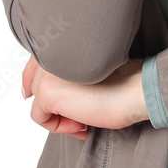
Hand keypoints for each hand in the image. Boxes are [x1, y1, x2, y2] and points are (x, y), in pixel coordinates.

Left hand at [21, 55, 148, 140]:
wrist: (138, 88)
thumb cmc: (123, 80)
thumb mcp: (87, 70)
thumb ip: (65, 70)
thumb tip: (39, 90)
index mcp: (62, 40)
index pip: (34, 61)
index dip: (30, 81)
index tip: (29, 95)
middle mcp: (51, 52)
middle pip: (35, 84)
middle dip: (54, 104)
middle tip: (80, 114)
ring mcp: (47, 71)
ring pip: (38, 101)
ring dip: (60, 116)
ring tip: (84, 118)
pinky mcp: (47, 92)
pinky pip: (40, 118)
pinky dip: (59, 127)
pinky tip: (82, 122)